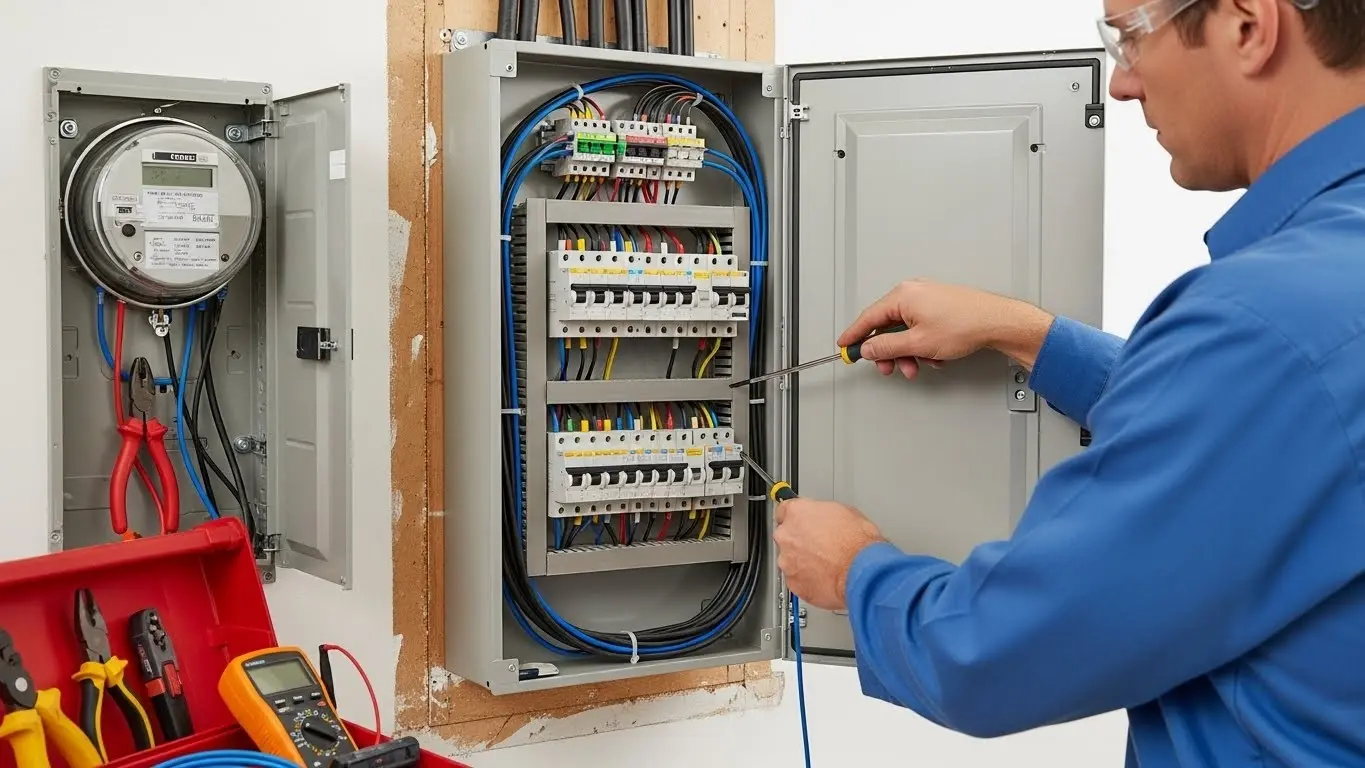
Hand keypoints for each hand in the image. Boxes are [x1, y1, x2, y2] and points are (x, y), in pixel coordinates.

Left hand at [774, 498, 885, 610]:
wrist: (862, 573)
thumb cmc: (858, 544)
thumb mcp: (846, 512)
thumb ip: (824, 515)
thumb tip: (826, 519)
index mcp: (797, 513)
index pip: (784, 510)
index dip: (796, 518)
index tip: (801, 522)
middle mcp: (786, 536)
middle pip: (786, 536)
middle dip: (800, 541)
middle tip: (821, 547)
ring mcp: (787, 561)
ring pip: (790, 560)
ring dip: (803, 562)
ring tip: (826, 565)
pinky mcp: (793, 584)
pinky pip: (797, 580)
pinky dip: (807, 580)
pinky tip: (825, 578)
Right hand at [839, 278, 1054, 378]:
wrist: (997, 322)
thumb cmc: (965, 324)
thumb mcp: (917, 343)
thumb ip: (886, 347)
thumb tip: (869, 349)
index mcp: (902, 296)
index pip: (868, 318)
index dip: (854, 335)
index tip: (845, 346)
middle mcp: (913, 292)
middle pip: (887, 326)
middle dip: (888, 351)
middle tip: (889, 367)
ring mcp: (927, 298)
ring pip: (905, 330)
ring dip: (908, 352)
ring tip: (918, 365)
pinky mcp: (939, 306)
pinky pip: (920, 328)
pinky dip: (922, 345)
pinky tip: (934, 356)